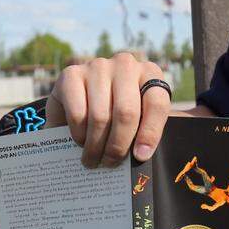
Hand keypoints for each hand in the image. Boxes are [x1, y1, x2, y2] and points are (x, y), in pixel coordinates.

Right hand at [45, 53, 169, 167]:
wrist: (79, 98)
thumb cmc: (116, 113)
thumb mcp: (137, 119)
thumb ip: (142, 132)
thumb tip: (139, 156)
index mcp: (150, 73)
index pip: (157, 103)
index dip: (150, 133)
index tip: (140, 156)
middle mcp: (125, 64)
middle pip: (126, 112)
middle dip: (118, 145)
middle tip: (110, 163)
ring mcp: (97, 66)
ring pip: (100, 116)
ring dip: (95, 146)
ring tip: (93, 161)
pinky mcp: (71, 74)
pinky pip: (77, 113)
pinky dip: (79, 134)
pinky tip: (80, 142)